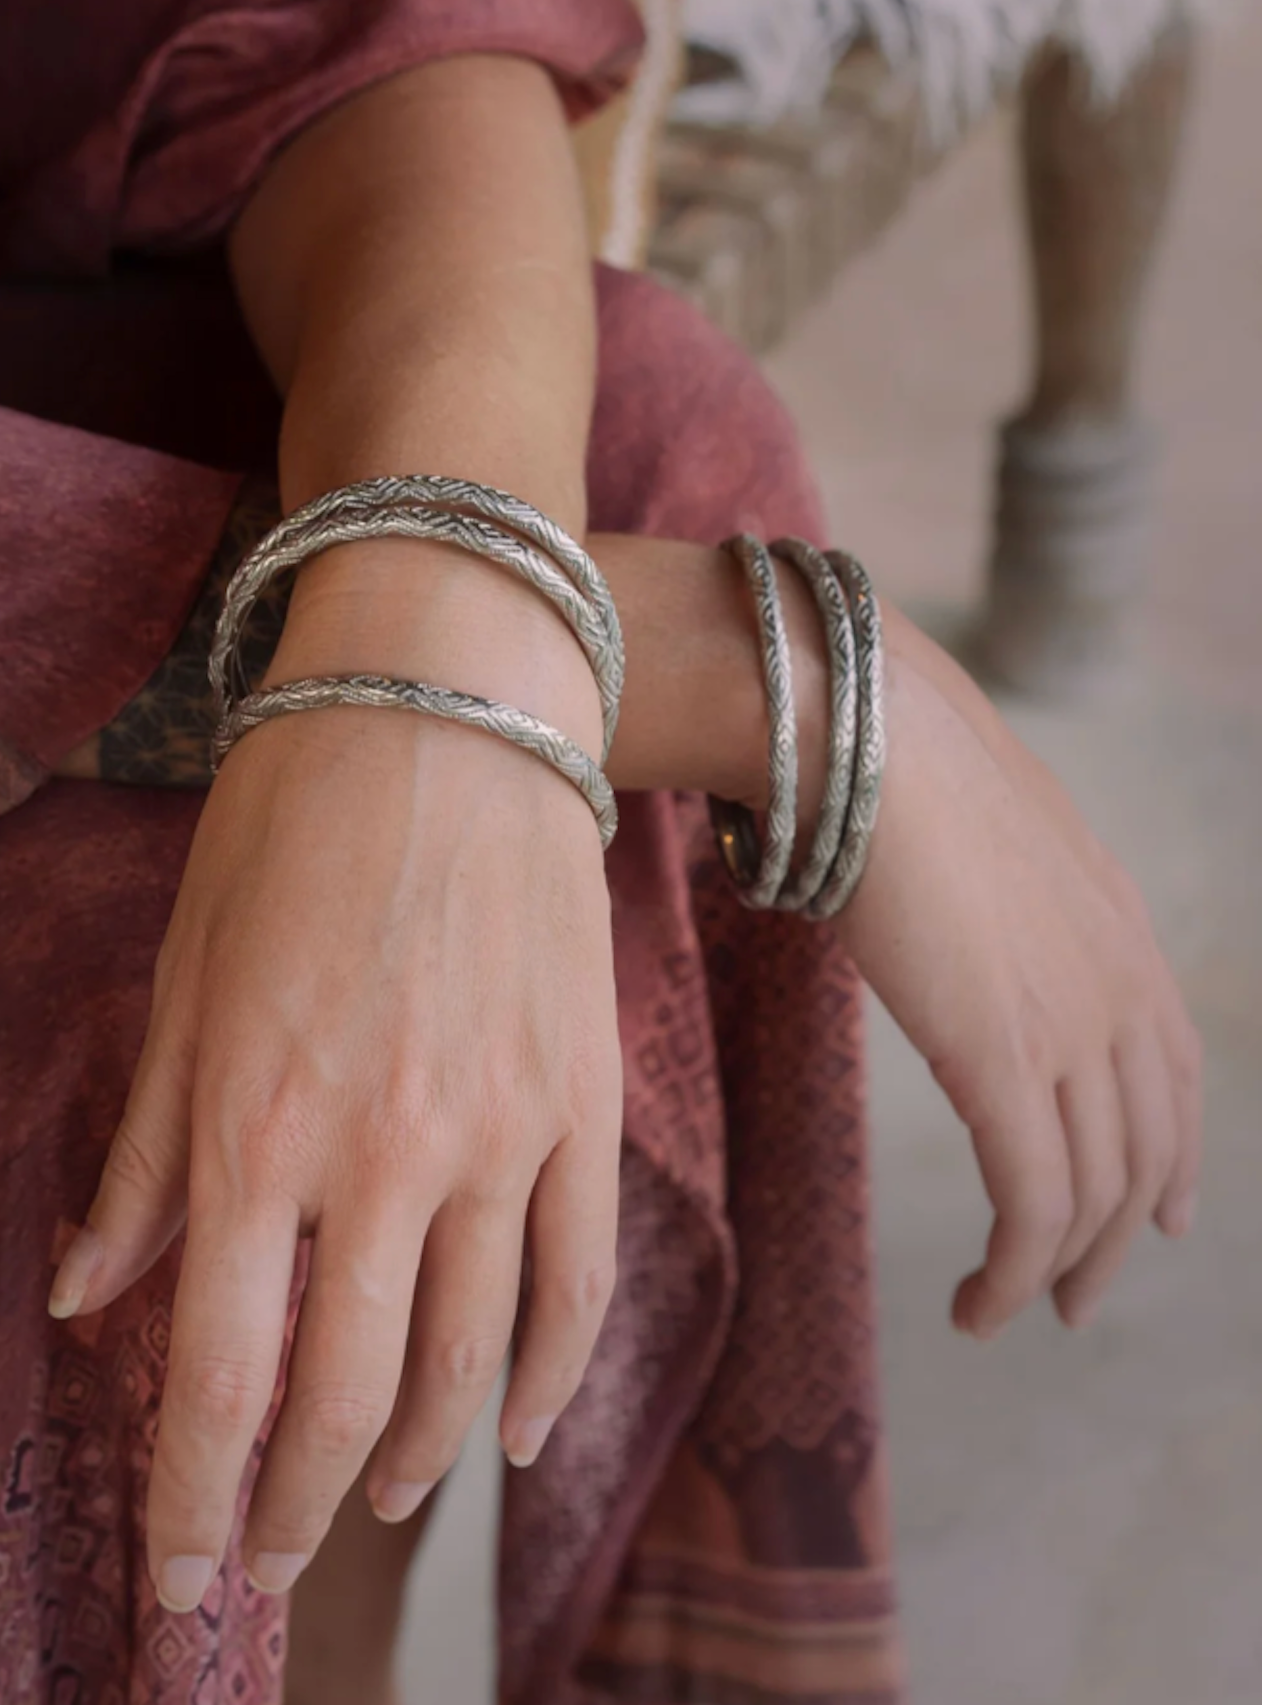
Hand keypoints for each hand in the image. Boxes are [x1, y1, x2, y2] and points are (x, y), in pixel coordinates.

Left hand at [49, 547, 620, 1610]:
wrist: (444, 699)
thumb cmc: (286, 824)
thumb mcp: (180, 982)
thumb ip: (142, 1159)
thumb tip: (85, 1298)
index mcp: (254, 1129)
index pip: (218, 1377)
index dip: (196, 1506)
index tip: (182, 1584)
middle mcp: (382, 1154)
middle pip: (343, 1396)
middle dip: (293, 1508)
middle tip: (267, 1559)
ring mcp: (502, 1132)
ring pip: (471, 1358)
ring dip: (414, 1458)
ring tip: (374, 1503)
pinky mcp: (584, 1099)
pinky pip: (582, 1275)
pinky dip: (554, 1376)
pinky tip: (522, 1432)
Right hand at [837, 617, 1202, 1337]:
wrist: (870, 737)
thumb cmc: (896, 762)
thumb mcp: (984, 830)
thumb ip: (1004, 890)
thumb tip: (958, 911)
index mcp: (1121, 930)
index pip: (1176, 1074)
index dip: (1173, 1156)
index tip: (1156, 1217)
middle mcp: (1119, 985)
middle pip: (1143, 1151)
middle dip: (1114, 1240)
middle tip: (1076, 1301)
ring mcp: (1070, 1024)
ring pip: (1092, 1193)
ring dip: (1057, 1272)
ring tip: (1007, 1311)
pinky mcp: (1002, 1061)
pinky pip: (1032, 1204)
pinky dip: (1014, 1273)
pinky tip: (977, 1303)